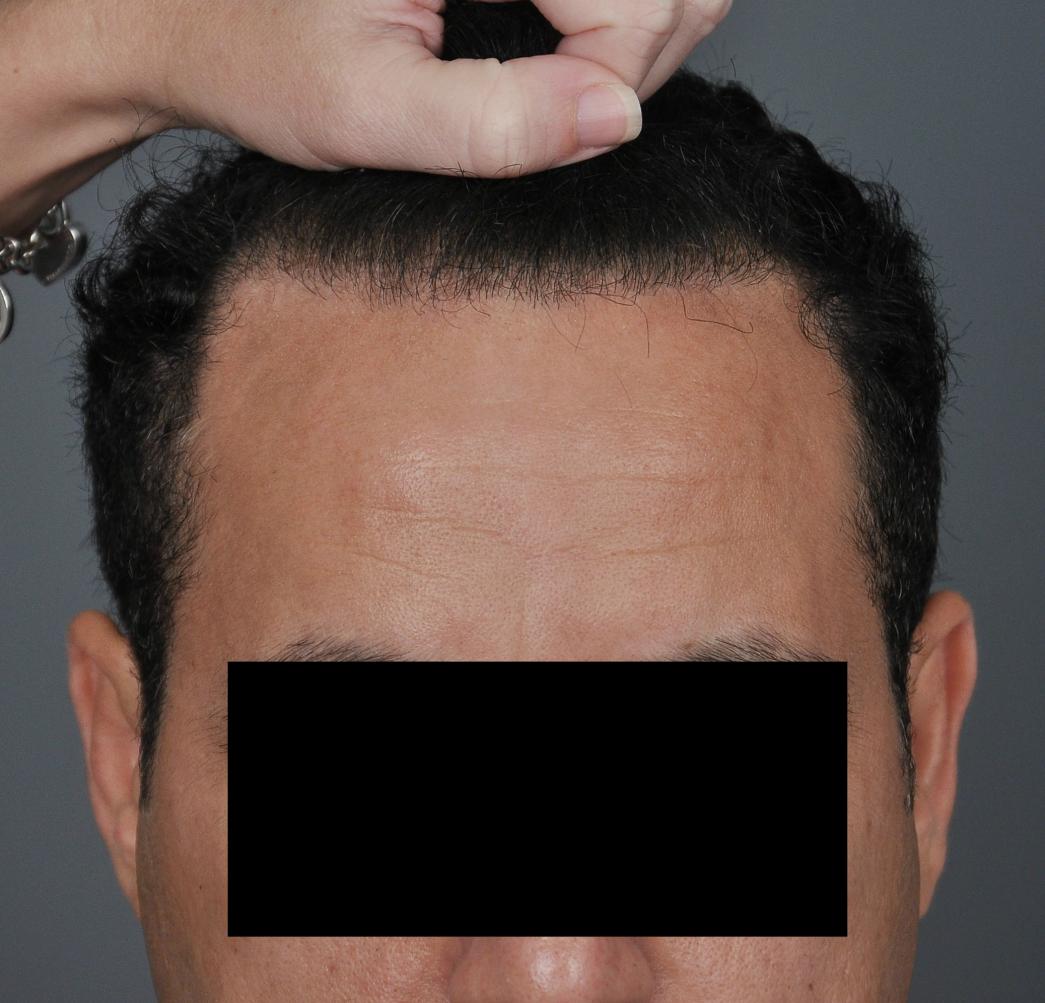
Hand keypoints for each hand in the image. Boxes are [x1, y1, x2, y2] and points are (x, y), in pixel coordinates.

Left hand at [147, 0, 732, 177]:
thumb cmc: (266, 59)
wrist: (212, 24)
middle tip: (561, 110)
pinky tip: (562, 62)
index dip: (616, 75)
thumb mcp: (366, 111)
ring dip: (638, 49)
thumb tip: (617, 121)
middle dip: (639, 59)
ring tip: (558, 88)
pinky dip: (620, 34)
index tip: (557, 129)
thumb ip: (492, 123)